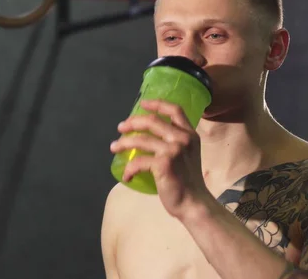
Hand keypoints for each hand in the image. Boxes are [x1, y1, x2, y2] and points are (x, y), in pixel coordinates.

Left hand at [110, 99, 210, 218]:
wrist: (193, 203)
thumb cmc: (189, 182)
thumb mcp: (188, 155)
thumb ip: (176, 143)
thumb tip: (151, 137)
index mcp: (190, 134)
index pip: (175, 110)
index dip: (157, 104)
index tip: (142, 104)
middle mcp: (183, 139)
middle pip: (152, 121)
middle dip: (132, 122)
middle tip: (121, 127)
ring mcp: (173, 150)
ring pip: (140, 140)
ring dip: (123, 143)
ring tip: (114, 147)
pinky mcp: (163, 164)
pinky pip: (138, 162)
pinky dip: (129, 169)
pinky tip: (126, 176)